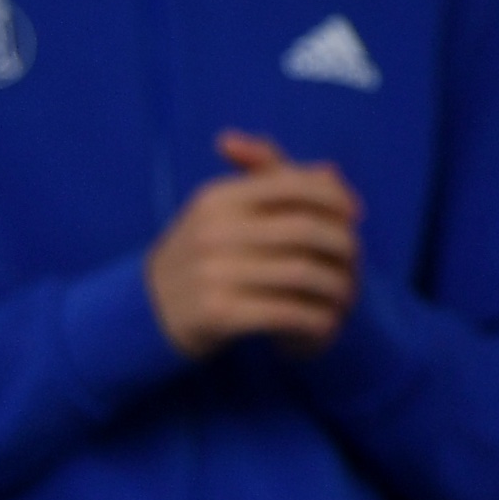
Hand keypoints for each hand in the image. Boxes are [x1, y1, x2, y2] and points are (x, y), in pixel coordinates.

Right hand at [146, 131, 362, 356]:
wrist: (142, 314)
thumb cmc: (198, 258)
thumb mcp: (220, 213)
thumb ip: (272, 185)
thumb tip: (332, 173)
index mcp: (218, 197)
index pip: (293, 184)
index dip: (335, 198)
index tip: (356, 215)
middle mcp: (215, 230)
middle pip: (306, 229)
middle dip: (344, 247)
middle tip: (355, 265)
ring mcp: (213, 272)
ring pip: (304, 273)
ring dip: (337, 288)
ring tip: (344, 298)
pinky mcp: (218, 313)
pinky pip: (287, 313)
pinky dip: (316, 321)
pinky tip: (323, 326)